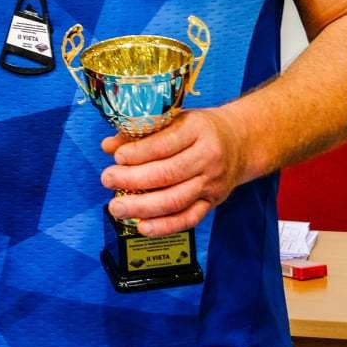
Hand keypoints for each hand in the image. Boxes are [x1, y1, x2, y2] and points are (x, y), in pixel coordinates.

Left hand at [99, 109, 250, 236]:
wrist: (239, 142)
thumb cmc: (199, 129)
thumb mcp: (175, 119)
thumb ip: (142, 131)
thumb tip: (108, 146)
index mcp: (197, 130)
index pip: (165, 144)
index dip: (139, 153)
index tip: (117, 158)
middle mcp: (207, 157)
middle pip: (168, 174)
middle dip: (133, 180)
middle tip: (107, 180)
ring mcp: (211, 183)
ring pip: (176, 199)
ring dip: (143, 207)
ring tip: (116, 207)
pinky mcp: (212, 203)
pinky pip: (188, 219)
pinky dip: (164, 226)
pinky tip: (142, 227)